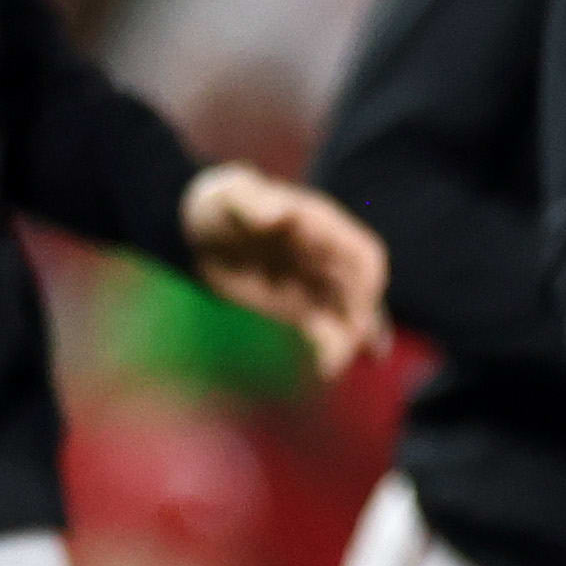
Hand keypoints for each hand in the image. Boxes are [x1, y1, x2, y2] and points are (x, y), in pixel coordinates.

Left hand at [183, 162, 389, 377]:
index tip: (357, 309)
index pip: (364, 256)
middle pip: (360, 292)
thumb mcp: (231, 196)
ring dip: (348, 341)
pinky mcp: (298, 307)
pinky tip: (324, 369)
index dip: (367, 283)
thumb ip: (254, 202)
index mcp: (323, 227)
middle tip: (342, 348)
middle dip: (360, 320)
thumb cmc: (219, 205)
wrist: (198, 231)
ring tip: (329, 367)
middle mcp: (328, 257)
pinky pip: (325, 330)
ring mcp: (315, 284)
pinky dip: (330, 349)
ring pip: (347, 315)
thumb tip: (279, 214)